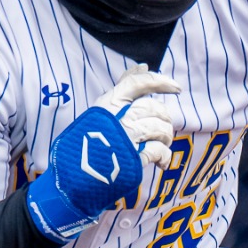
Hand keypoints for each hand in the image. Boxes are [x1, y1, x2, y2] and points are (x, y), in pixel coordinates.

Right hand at [26, 68, 181, 242]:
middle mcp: (117, 118)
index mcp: (107, 104)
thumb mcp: (99, 111)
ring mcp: (125, 139)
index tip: (177, 87)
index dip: (160, 82)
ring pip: (159, 129)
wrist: (71, 180)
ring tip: (162, 144)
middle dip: (164, 118)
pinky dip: (165, 157)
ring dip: (166, 137)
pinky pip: (159, 152)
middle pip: (154, 108)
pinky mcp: (132, 159)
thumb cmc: (84, 145)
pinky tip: (162, 162)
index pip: (137, 83)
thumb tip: (143, 67)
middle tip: (163, 128)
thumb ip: (121, 90)